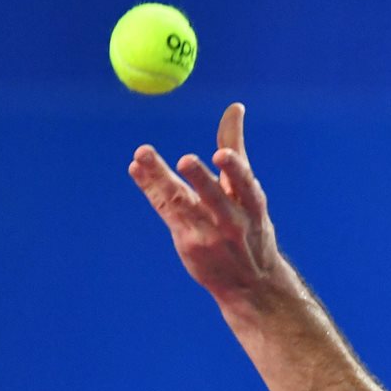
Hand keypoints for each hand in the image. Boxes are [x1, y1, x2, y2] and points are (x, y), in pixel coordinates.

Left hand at [129, 103, 281, 302]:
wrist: (252, 284)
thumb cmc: (250, 228)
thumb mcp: (249, 192)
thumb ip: (236, 149)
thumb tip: (235, 106)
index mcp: (253, 206)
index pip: (245, 186)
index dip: (235, 170)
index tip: (222, 154)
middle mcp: (233, 222)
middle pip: (214, 198)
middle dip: (200, 179)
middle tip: (186, 160)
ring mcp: (209, 236)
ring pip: (181, 203)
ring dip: (160, 179)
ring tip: (141, 158)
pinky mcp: (189, 244)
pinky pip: (166, 211)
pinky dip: (150, 188)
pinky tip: (137, 170)